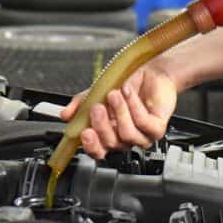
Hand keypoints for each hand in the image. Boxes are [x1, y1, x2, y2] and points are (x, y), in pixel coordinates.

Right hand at [59, 64, 177, 159]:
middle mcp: (125, 138)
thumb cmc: (126, 84)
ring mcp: (142, 135)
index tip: (84, 132)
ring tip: (114, 93)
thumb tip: (65, 115)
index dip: (91, 145)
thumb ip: (80, 104)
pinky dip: (133, 106)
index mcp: (109, 134)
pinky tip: (128, 92)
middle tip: (97, 107)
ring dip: (119, 112)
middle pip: (111, 144)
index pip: (98, 150)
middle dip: (102, 125)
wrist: (150, 71)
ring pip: (127, 134)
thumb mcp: (97, 92)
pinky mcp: (157, 128)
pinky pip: (143, 123)